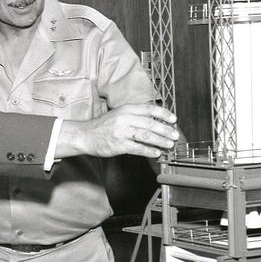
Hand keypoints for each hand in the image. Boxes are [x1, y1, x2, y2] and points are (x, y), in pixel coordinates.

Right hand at [57, 103, 178, 158]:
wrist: (85, 135)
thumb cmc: (104, 126)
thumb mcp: (119, 114)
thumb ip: (135, 115)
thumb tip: (156, 121)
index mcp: (126, 109)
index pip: (149, 109)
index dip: (163, 114)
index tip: (174, 119)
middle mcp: (125, 118)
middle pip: (150, 123)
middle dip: (165, 130)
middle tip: (175, 135)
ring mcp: (122, 132)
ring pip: (146, 136)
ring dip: (160, 140)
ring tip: (169, 144)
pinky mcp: (119, 145)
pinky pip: (137, 148)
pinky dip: (149, 150)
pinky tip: (156, 153)